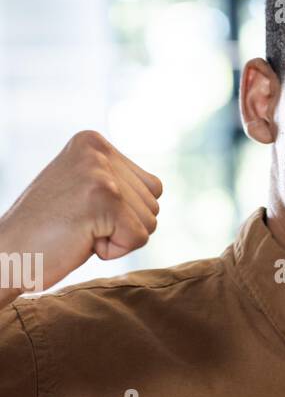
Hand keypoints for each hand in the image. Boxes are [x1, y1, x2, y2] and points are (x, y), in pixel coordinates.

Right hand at [0, 130, 161, 306]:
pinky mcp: (104, 199)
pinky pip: (139, 239)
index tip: (83, 212)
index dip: (124, 213)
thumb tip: (158, 187)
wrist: (7, 254)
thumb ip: (117, 180)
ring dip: (117, 238)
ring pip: (150, 222)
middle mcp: (97, 150)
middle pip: (154, 204)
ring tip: (79, 230)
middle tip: (79, 225)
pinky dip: (113, 251)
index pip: (151, 186)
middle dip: (122, 226)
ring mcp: (101, 173)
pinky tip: (80, 240)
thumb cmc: (46, 230)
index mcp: (93, 142)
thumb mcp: (83, 189)